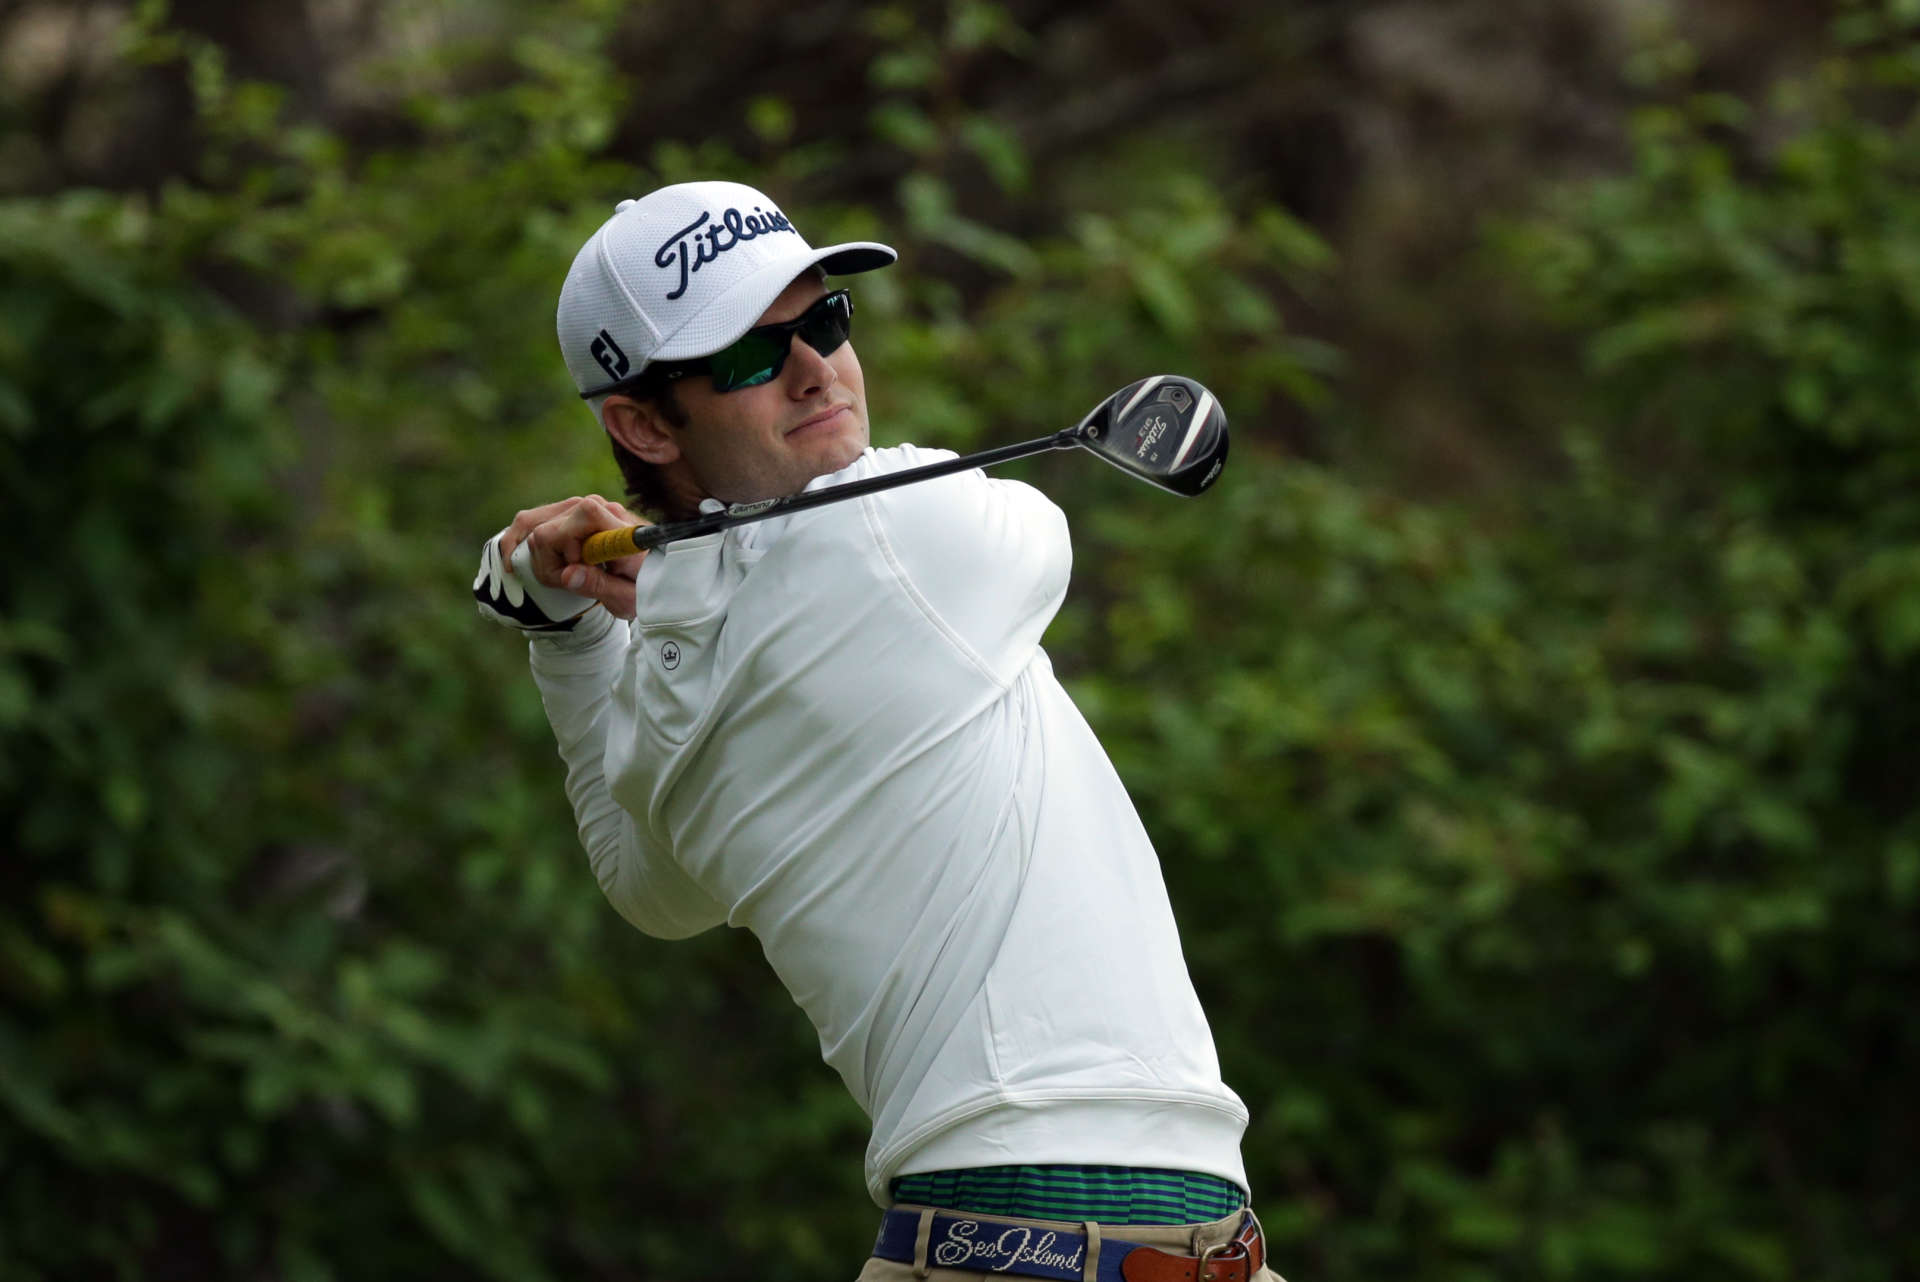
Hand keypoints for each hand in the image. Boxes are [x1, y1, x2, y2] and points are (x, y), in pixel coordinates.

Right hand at [499, 495, 648, 620]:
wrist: (655, 573)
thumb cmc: (645, 587)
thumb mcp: (627, 597)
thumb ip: (599, 586)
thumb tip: (567, 575)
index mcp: (618, 528)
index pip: (584, 515)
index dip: (568, 548)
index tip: (576, 572)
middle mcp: (599, 508)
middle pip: (547, 528)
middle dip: (548, 562)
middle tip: (568, 582)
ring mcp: (581, 508)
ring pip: (534, 521)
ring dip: (537, 553)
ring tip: (558, 574)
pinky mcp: (570, 513)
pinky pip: (534, 519)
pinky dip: (522, 539)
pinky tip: (519, 561)